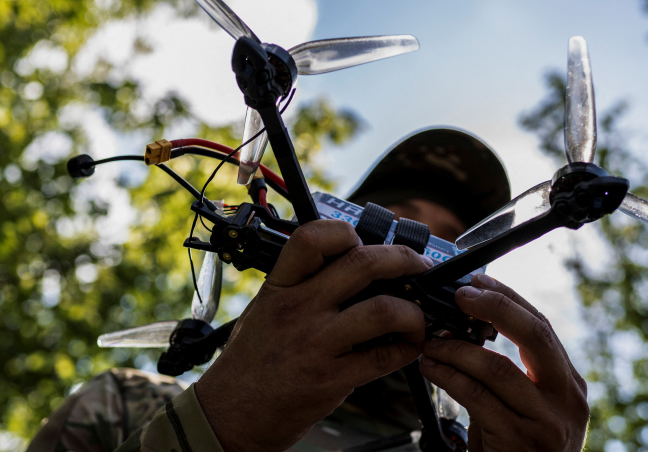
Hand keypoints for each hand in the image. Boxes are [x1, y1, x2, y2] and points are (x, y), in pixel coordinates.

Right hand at [195, 219, 432, 451]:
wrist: (228, 415)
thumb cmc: (249, 363)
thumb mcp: (264, 309)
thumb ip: (301, 286)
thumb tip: (352, 266)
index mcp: (279, 287)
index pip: (313, 238)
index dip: (347, 232)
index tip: (365, 242)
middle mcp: (298, 310)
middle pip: (363, 264)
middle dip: (403, 260)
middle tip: (418, 267)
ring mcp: (315, 344)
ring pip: (384, 310)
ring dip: (413, 312)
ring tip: (416, 317)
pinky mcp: (331, 379)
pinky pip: (384, 357)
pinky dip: (408, 349)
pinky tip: (408, 347)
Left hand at [419, 274, 588, 451]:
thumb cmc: (521, 448)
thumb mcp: (527, 406)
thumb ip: (510, 370)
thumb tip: (465, 328)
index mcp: (568, 382)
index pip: (541, 326)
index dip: (508, 298)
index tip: (479, 281)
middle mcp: (566, 397)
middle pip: (534, 335)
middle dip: (496, 307)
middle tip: (462, 295)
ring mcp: (547, 420)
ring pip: (499, 368)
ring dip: (457, 349)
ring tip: (431, 342)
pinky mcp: (521, 439)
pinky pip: (478, 398)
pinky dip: (450, 378)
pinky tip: (432, 369)